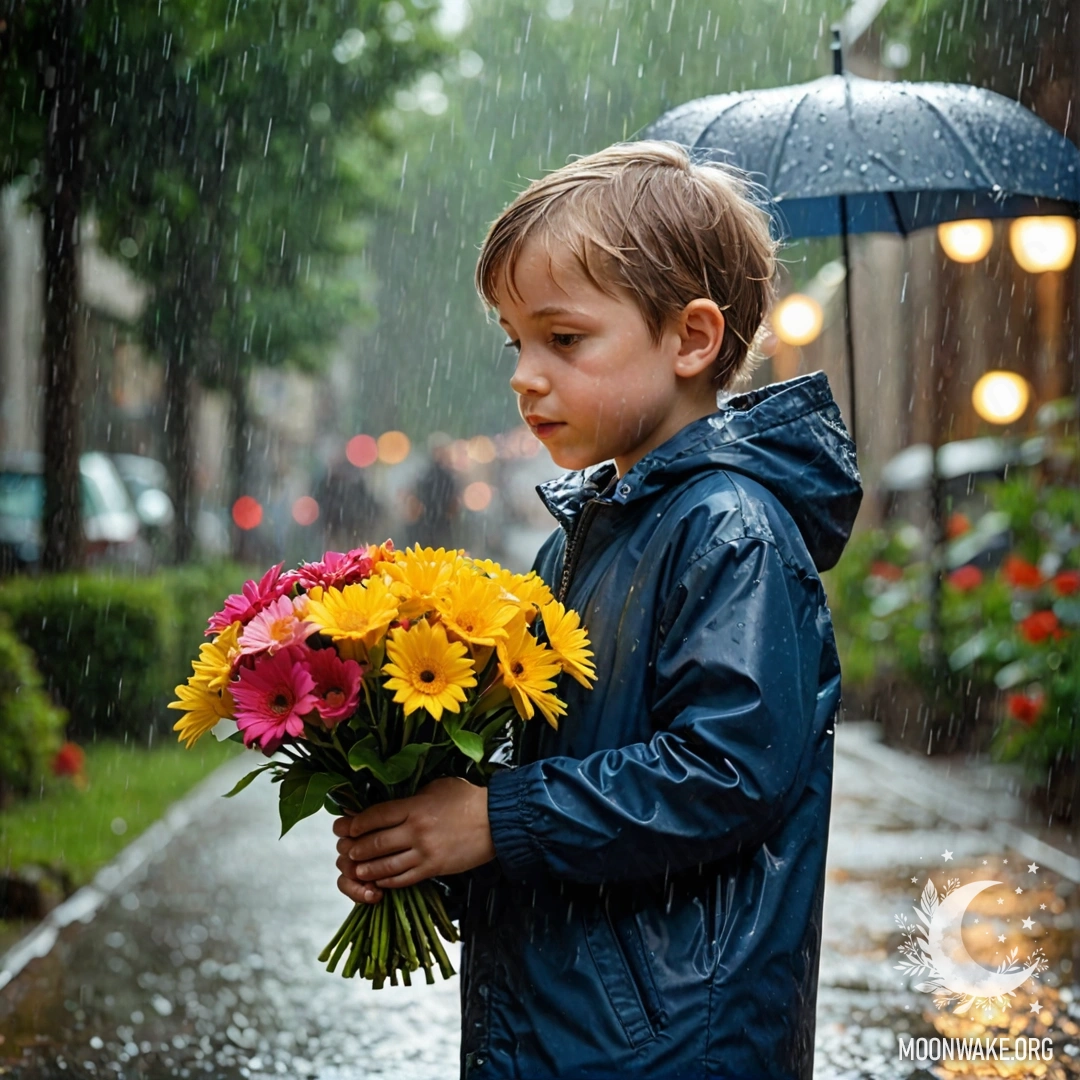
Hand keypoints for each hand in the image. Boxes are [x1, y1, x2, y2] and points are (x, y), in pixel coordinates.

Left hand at [333, 777, 495, 904]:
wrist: (497, 820)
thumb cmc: (468, 798)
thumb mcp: (437, 786)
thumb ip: (413, 796)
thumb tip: (392, 802)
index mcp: (415, 806)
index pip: (376, 815)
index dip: (357, 822)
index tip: (346, 826)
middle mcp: (416, 830)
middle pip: (375, 842)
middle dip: (356, 848)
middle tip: (345, 851)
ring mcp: (425, 852)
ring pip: (386, 865)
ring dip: (367, 869)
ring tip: (356, 869)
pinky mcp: (434, 868)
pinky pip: (404, 878)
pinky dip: (388, 881)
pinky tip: (379, 881)